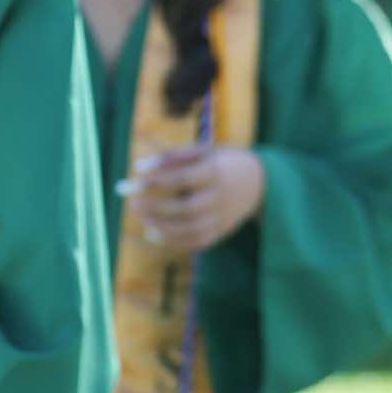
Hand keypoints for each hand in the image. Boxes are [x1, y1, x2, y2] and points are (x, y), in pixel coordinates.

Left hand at [120, 145, 265, 252]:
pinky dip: (173, 241)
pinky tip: (153, 233)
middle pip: (185, 208)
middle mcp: (221, 197)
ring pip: (190, 229)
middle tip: (131, 201)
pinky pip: (197, 241)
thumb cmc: (224, 161)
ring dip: (161, 226)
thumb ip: (173, 157)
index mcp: (216, 171)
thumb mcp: (204, 151)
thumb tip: (139, 167)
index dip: (152, 183)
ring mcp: (223, 216)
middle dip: (154, 207)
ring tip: (141, 216)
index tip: (128, 184)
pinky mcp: (222, 230)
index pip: (181, 179)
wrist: (263, 182)